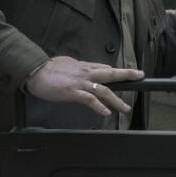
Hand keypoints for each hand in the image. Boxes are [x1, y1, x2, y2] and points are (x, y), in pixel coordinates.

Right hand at [24, 57, 144, 116]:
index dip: (118, 72)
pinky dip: (99, 107)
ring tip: (125, 108)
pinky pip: (90, 100)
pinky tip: (106, 112)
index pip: (105, 68)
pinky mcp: (73, 92)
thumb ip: (80, 66)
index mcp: (84, 66)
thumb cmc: (48, 69)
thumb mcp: (68, 63)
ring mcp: (81, 83)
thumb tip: (88, 68)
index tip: (130, 73)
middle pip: (111, 73)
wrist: (35, 72)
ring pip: (104, 90)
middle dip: (127, 75)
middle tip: (140, 76)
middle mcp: (86, 73)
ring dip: (116, 100)